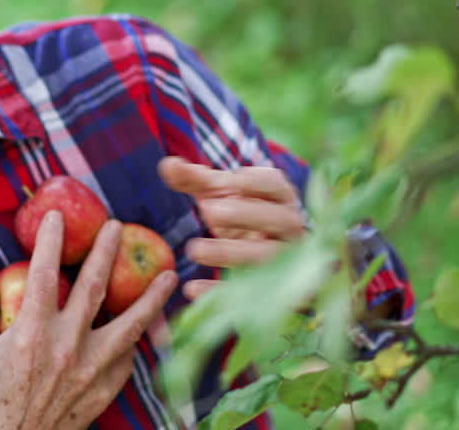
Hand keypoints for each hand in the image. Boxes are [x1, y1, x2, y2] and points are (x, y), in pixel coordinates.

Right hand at [0, 211, 177, 429]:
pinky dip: (137, 343)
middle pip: (94, 287)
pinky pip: (127, 361)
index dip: (48, 241)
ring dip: (150, 297)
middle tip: (118, 225)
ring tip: (168, 274)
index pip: (41, 274)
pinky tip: (146, 329)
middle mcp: (67, 345)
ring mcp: (90, 369)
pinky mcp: (103, 391)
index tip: (55, 216)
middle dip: (106, 252)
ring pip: (129, 325)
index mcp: (30, 333)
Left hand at [158, 156, 305, 299]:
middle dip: (245, 214)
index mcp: (281, 198)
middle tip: (209, 210)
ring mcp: (288, 261)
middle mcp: (290, 228)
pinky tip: (191, 289)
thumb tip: (167, 165)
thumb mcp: (220, 195)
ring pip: (267, 257)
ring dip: (231, 253)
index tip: (232, 179)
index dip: (257, 182)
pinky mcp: (275, 291)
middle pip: (278, 219)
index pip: (277, 184)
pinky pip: (251, 293)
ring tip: (194, 249)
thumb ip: (195, 179)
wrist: (264, 258)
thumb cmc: (242, 215)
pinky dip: (221, 291)